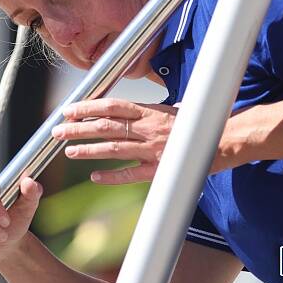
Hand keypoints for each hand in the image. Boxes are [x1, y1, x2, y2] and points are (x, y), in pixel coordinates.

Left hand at [52, 98, 187, 183]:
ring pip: (113, 149)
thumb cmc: (198, 124)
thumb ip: (152, 112)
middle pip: (106, 126)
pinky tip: (95, 177)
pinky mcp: (159, 170)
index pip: (112, 105)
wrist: (225, 140)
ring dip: (88, 150)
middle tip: (57, 131)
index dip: (88, 107)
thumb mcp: (173, 110)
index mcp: (150, 111)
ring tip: (68, 151)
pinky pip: (131, 174)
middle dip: (79, 128)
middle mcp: (148, 129)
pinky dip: (112, 176)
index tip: (69, 110)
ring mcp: (153, 150)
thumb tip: (135, 109)